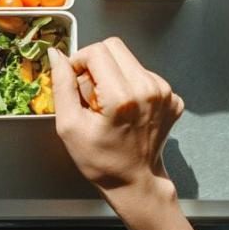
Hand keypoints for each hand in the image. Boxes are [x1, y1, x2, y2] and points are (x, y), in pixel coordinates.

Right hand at [50, 37, 184, 213]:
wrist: (136, 182)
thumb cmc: (101, 161)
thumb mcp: (69, 126)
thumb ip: (61, 85)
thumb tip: (56, 54)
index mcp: (122, 97)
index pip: (96, 50)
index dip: (79, 61)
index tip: (76, 82)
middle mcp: (148, 89)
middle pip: (114, 47)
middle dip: (96, 64)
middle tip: (91, 93)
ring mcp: (165, 93)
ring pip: (128, 60)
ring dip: (113, 75)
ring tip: (108, 105)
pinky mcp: (172, 97)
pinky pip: (143, 74)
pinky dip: (130, 85)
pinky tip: (125, 110)